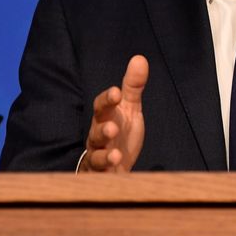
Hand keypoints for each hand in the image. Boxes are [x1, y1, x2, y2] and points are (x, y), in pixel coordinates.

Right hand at [79, 55, 147, 172]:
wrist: (116, 165)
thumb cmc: (121, 133)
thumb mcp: (130, 109)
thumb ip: (133, 86)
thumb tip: (140, 58)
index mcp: (105, 118)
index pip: (101, 107)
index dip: (107, 100)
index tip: (116, 92)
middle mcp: (98, 137)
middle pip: (95, 132)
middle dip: (102, 130)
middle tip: (112, 128)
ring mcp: (98, 157)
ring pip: (95, 157)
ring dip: (104, 156)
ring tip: (115, 155)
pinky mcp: (102, 177)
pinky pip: (101, 177)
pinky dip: (107, 176)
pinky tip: (117, 173)